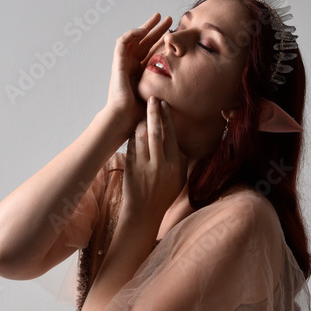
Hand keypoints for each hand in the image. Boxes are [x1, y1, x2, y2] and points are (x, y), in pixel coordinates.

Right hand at [104, 12, 171, 138]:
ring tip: (159, 16)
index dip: (163, 42)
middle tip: (171, 19)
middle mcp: (133, 65)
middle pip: (146, 42)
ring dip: (147, 26)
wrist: (125, 119)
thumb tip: (188, 87)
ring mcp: (125, 63)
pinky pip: (123, 42)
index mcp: (142, 72)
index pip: (153, 51)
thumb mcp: (160, 96)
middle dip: (158, 29)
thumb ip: (170, 88)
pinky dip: (132, 34)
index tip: (177, 35)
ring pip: (135, 38)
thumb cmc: (141, 113)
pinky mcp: (118, 62)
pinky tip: (144, 30)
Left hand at [121, 96, 186, 226]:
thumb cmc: (164, 194)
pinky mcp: (130, 169)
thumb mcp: (179, 178)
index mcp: (174, 165)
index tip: (164, 105)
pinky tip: (135, 128)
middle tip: (152, 98)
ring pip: (141, 137)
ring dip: (141, 122)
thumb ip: (180, 158)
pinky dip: (133, 135)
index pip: (170, 135)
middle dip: (153, 113)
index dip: (167, 118)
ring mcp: (143, 166)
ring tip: (143, 112)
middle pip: (155, 132)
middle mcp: (159, 165)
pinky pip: (131, 146)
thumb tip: (178, 138)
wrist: (145, 212)